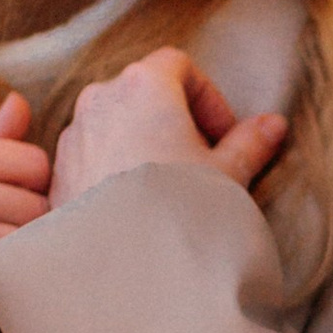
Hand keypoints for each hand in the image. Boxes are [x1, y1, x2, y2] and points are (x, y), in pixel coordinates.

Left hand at [52, 47, 285, 208]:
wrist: (124, 266)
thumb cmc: (180, 211)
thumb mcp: (228, 175)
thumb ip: (250, 143)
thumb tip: (274, 125)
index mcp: (144, 85)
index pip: (179, 65)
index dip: (207, 97)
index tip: (223, 135)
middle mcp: (100, 99)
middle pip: (143, 92)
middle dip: (175, 120)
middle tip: (200, 162)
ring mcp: (74, 135)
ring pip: (115, 124)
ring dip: (143, 143)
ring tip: (169, 189)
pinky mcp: (59, 172)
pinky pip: (92, 155)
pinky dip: (115, 167)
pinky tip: (138, 208)